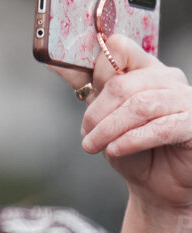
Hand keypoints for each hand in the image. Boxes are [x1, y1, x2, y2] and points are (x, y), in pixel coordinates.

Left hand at [67, 35, 191, 212]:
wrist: (156, 186)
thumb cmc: (131, 147)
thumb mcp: (103, 114)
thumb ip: (86, 85)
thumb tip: (54, 60)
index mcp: (145, 67)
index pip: (120, 47)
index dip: (97, 69)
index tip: (85, 93)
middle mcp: (168, 78)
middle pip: (124, 82)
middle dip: (97, 112)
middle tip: (85, 134)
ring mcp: (185, 99)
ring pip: (140, 105)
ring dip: (110, 128)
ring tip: (94, 146)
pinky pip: (160, 127)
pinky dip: (132, 139)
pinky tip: (116, 150)